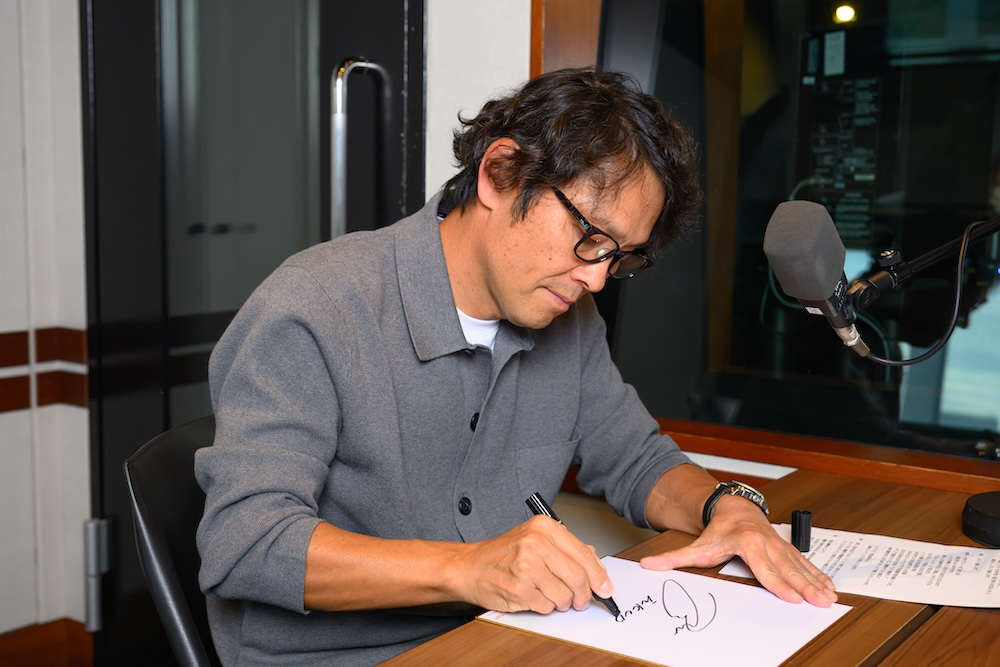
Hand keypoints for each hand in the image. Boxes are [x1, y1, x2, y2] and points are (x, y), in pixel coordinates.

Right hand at [456, 515, 613, 613]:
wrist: (470, 567)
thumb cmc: (503, 554)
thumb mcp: (536, 539)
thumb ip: (567, 549)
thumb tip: (596, 567)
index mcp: (544, 527)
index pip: (584, 554)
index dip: (599, 576)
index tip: (605, 588)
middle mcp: (536, 543)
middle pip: (578, 577)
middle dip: (583, 595)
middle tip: (581, 600)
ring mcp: (526, 567)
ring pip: (565, 595)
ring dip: (561, 601)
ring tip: (546, 592)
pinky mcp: (520, 589)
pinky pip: (547, 606)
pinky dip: (544, 606)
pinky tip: (532, 595)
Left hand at [640, 495, 837, 606]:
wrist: (732, 507)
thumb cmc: (718, 530)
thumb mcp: (697, 545)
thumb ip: (674, 558)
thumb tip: (649, 565)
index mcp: (747, 543)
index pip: (765, 567)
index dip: (779, 583)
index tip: (792, 597)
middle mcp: (767, 543)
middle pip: (787, 568)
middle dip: (805, 586)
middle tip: (819, 601)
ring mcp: (779, 545)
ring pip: (800, 565)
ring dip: (816, 582)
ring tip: (830, 597)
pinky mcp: (786, 548)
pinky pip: (805, 562)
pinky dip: (818, 575)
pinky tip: (830, 587)